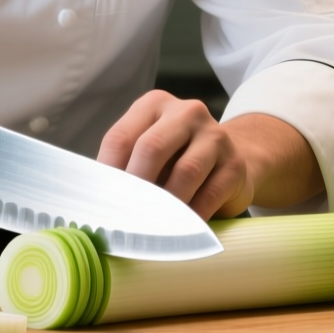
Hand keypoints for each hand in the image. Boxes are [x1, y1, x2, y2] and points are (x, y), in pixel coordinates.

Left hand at [97, 90, 323, 218]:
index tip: (100, 203)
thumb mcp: (150, 152)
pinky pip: (209, 194)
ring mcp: (215, 136)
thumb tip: (98, 201)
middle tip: (124, 216)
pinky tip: (180, 227)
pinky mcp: (235, 164)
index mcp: (154, 105)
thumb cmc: (177, 159)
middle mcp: (186, 112)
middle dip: (135, 186)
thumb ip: (127, 165)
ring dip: (165, 204)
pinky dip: (191, 215)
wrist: (233, 160)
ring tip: (151, 225)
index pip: (120, 137)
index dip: (107, 174)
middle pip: (152, 147)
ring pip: (185, 172)